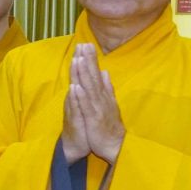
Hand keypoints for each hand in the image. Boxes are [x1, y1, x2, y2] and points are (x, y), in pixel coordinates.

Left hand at [67, 45, 123, 164]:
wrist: (114, 145)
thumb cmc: (109, 124)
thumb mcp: (109, 103)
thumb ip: (106, 87)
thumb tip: (104, 72)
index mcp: (103, 94)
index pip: (95, 73)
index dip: (91, 59)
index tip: (86, 44)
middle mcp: (101, 98)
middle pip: (93, 76)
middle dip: (87, 60)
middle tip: (83, 45)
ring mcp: (98, 108)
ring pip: (89, 88)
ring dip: (84, 74)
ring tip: (78, 59)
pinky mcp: (93, 119)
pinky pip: (86, 106)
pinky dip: (81, 96)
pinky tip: (76, 86)